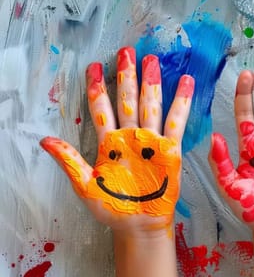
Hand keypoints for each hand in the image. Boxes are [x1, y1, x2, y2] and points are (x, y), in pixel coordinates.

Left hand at [40, 47, 192, 232]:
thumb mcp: (85, 186)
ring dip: (151, 83)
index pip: (102, 108)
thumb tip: (45, 141)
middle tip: (127, 51)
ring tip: (152, 60)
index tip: (93, 67)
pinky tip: (186, 83)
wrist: (139, 225)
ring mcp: (151, 141)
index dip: (97, 88)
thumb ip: (70, 161)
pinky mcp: (171, 150)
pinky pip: (177, 123)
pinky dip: (181, 103)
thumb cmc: (113, 208)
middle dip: (126, 76)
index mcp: (109, 143)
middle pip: (127, 99)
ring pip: (150, 105)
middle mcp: (130, 137)